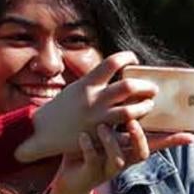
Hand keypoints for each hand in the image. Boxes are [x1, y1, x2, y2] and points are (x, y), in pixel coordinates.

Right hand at [16, 52, 156, 162]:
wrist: (40, 132)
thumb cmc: (59, 109)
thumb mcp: (75, 88)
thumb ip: (94, 82)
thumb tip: (113, 71)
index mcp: (87, 84)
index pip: (112, 62)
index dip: (128, 57)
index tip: (134, 60)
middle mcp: (93, 99)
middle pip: (128, 86)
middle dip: (145, 86)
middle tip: (152, 88)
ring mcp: (97, 119)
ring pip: (131, 111)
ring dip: (144, 107)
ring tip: (148, 106)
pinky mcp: (98, 136)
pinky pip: (122, 134)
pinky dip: (134, 130)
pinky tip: (138, 127)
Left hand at [45, 121, 193, 193]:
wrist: (70, 177)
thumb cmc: (90, 148)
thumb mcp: (106, 132)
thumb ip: (119, 115)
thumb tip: (132, 90)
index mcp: (129, 150)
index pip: (155, 144)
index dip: (172, 141)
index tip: (189, 135)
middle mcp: (123, 160)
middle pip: (141, 153)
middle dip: (139, 137)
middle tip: (133, 120)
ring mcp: (107, 168)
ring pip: (117, 159)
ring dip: (111, 142)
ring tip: (102, 126)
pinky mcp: (90, 172)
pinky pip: (92, 161)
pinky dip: (88, 148)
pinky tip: (83, 136)